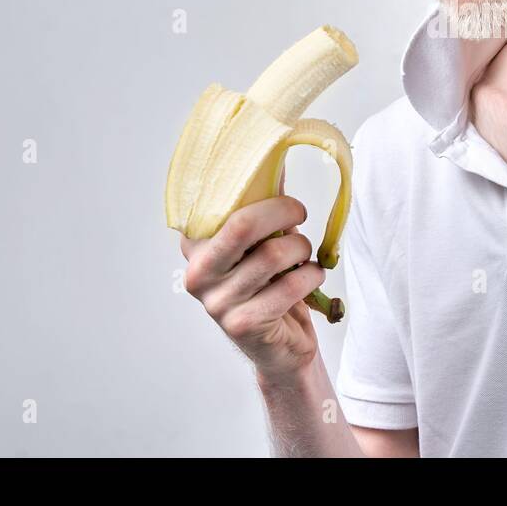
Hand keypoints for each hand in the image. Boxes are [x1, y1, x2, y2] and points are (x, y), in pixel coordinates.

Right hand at [179, 167, 324, 384]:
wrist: (280, 347)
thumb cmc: (272, 284)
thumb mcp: (264, 241)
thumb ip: (264, 204)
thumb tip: (277, 157)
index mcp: (195, 244)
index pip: (219, 202)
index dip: (257, 190)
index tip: (281, 193)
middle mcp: (197, 272)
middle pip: (243, 224)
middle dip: (284, 210)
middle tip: (300, 212)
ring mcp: (216, 302)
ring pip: (274, 255)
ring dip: (302, 249)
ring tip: (304, 256)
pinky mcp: (242, 325)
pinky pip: (290, 286)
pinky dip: (311, 276)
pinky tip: (310, 278)